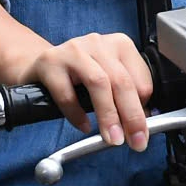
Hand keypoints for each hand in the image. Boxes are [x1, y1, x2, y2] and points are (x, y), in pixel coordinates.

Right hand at [24, 31, 153, 150]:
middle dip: (131, 116)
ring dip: (108, 115)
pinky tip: (83, 125)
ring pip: (98, 83)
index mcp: (120, 45)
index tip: (143, 131)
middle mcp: (98, 43)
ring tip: (112, 137)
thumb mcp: (108, 78)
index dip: (144, 109)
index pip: (141, 79)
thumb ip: (126, 96)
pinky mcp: (50, 62)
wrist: (42, 65)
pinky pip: (67, 93)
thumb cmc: (79, 75)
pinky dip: (77, 114)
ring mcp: (74, 50)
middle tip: (136, 141)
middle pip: (122, 81)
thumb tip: (140, 125)